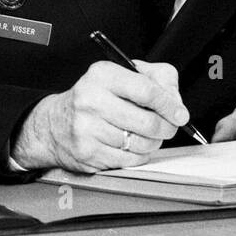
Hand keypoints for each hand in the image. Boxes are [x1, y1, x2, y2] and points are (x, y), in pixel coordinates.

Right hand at [12, 60, 189, 172]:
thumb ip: (156, 78)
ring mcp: (87, 129)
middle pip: (146, 122)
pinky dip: (138, 155)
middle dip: (165, 127)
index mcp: (102, 75)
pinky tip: (131, 145)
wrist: (55, 124)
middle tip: (168, 127)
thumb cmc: (95, 97)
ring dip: (152, 142)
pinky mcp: (88, 154)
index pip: (145, 90)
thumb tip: (175, 101)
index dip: (169, 104)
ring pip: (140, 144)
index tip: (180, 113)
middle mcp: (91, 100)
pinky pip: (129, 161)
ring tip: (147, 134)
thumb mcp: (122, 74)